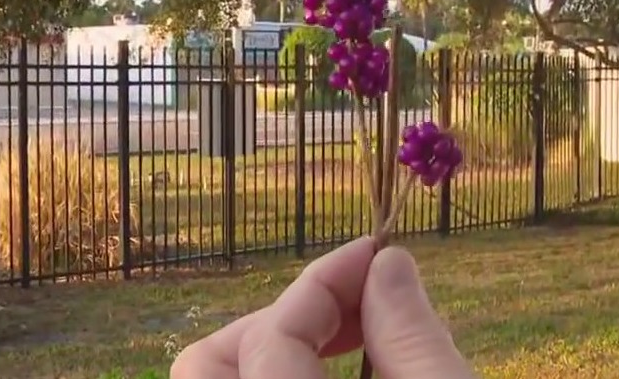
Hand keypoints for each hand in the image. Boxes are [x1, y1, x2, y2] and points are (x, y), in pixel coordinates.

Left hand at [170, 238, 475, 378]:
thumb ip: (412, 335)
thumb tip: (389, 265)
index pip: (273, 334)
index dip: (325, 279)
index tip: (380, 253)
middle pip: (206, 364)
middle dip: (282, 316)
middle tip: (354, 304)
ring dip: (282, 345)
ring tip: (357, 338)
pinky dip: (287, 376)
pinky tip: (347, 376)